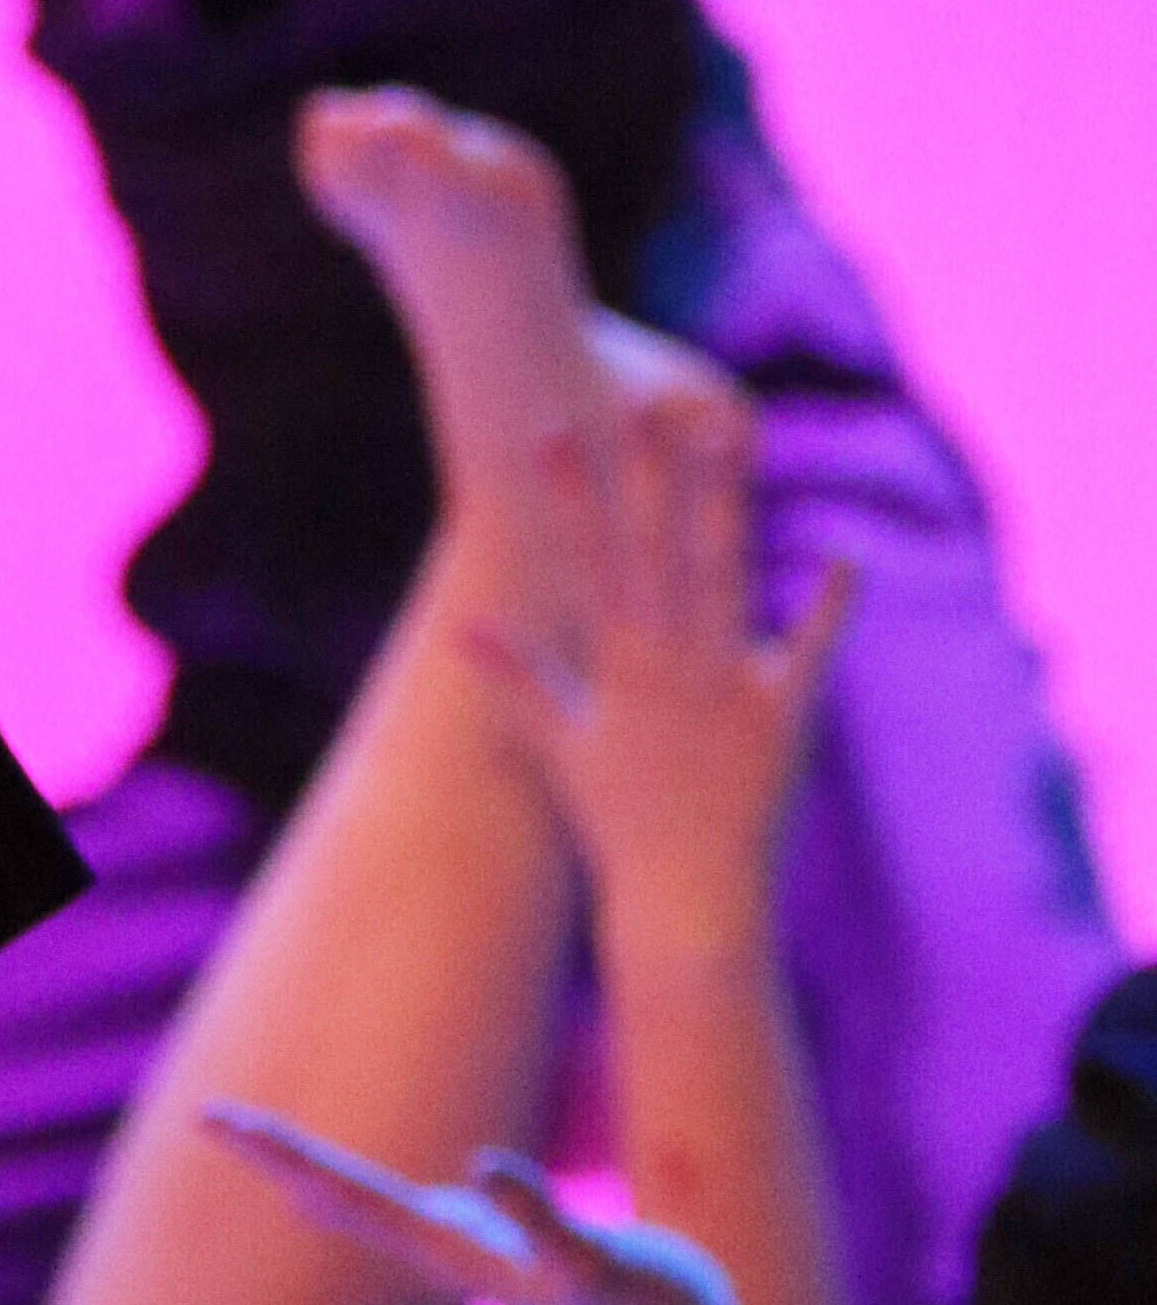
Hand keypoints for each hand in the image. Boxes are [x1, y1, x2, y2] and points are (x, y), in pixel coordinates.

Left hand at [204, 1110, 742, 1304]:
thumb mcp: (594, 1260)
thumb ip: (541, 1220)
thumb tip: (484, 1168)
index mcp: (453, 1247)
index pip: (349, 1190)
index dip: (285, 1153)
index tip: (218, 1120)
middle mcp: (448, 1252)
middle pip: (343, 1196)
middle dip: (279, 1157)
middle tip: (211, 1120)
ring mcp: (469, 1257)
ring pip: (370, 1210)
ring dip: (314, 1178)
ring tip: (261, 1154)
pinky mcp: (498, 1258)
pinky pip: (409, 1222)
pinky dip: (365, 1202)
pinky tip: (344, 1201)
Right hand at [466, 373, 851, 962]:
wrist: (683, 900)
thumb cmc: (617, 823)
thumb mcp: (556, 744)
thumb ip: (517, 678)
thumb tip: (462, 628)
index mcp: (616, 663)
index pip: (588, 560)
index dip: (571, 496)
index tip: (550, 431)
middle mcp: (665, 663)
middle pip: (656, 551)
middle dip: (650, 477)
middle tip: (646, 404)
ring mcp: (722, 686)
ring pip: (721, 576)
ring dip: (722, 506)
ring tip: (726, 440)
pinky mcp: (781, 716)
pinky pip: (810, 649)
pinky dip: (828, 602)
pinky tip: (841, 550)